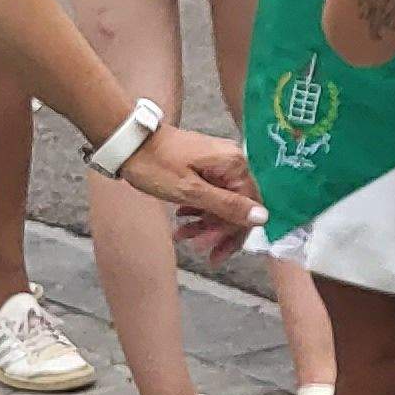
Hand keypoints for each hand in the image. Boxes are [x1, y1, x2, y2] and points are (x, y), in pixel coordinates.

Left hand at [120, 125, 261, 258]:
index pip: (250, 205)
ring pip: (221, 200)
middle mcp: (232, 162)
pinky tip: (182, 219)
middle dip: (217, 230)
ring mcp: (217, 162)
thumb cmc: (158, 167)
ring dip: (204, 222)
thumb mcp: (191, 191)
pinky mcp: (203, 165)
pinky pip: (209, 191)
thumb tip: (264, 217)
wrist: (129, 142)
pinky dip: (197, 209)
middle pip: (237, 204)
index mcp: (234, 166)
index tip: (215, 253)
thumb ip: (228, 205)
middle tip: (198, 249)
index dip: (235, 232)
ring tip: (182, 236)